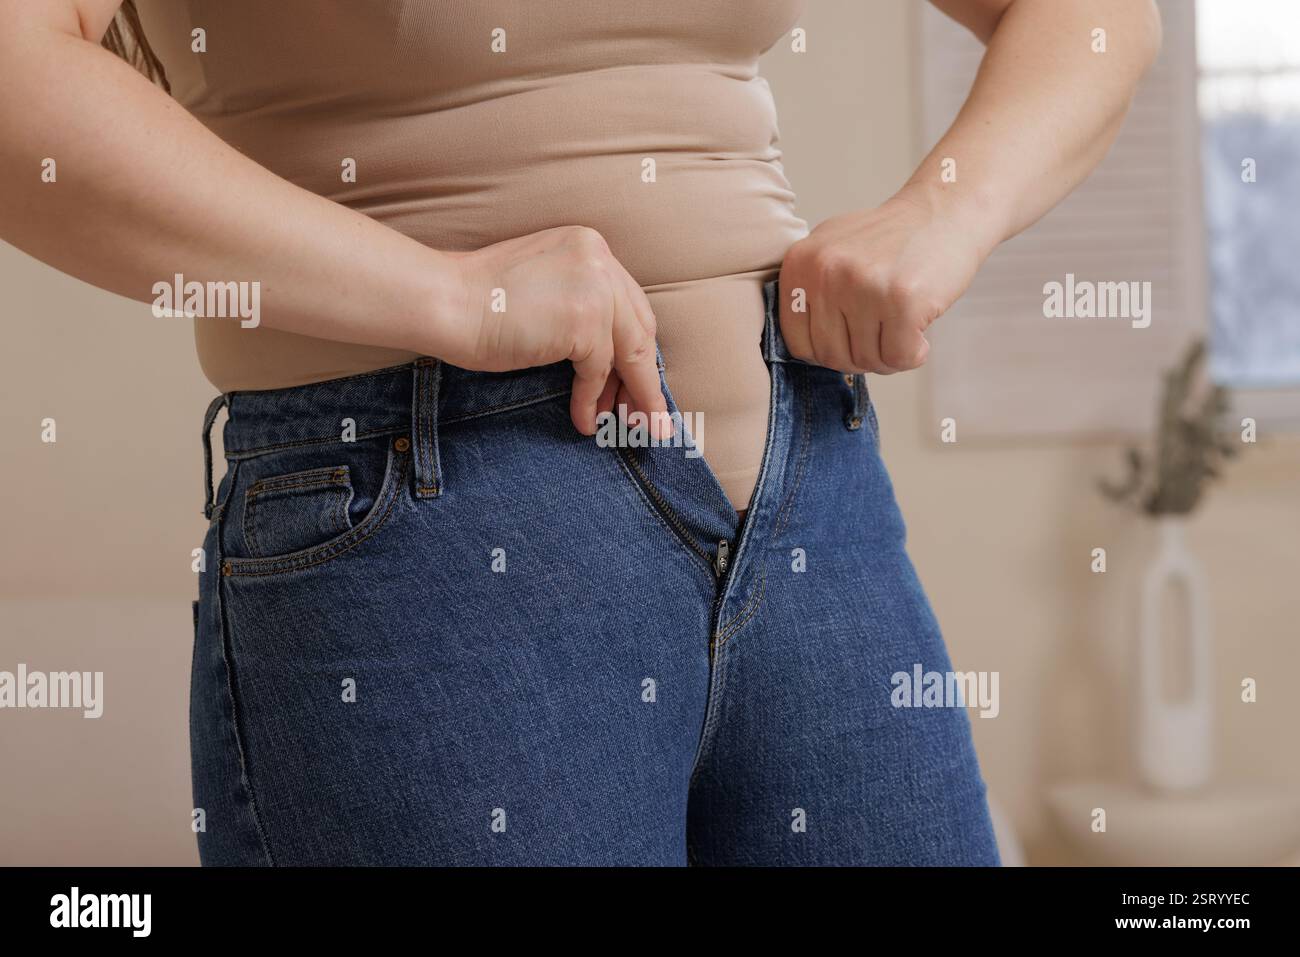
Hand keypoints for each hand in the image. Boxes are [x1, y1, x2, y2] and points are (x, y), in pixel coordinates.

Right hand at [447, 226, 669, 437]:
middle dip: (643, 377)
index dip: (634, 347)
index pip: (628, 304)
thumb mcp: (542, 288)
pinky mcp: (585, 321)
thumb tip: (612, 362)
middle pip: (638, 328)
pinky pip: (599, 370)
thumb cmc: (478, 301)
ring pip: (629, 353)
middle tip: (646, 415)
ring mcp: (595, 288)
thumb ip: (580, 305)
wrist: (444, 301)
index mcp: (588, 245)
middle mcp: (599, 259)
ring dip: (631, 396)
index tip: (636, 381)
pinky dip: (592, 399)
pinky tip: (584, 420)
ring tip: (628, 428)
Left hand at [777, 185, 990, 374]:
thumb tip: (803, 353)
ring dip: (889, 355)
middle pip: (831, 356)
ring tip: (901, 325)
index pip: (798, 344)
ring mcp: (863, 285)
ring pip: (867, 360)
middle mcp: (826, 272)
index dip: (827, 352)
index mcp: (800, 264)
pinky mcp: (902, 300)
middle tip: (883, 335)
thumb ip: (808, 294)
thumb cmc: (889, 239)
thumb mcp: (832, 251)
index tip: (851, 340)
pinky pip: (899, 357)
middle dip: (861, 357)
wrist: (944, 210)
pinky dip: (913, 354)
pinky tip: (919, 331)